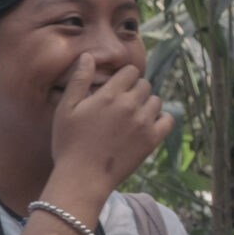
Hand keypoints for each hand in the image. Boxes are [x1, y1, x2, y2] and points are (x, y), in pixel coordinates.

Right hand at [49, 58, 172, 204]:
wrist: (81, 178)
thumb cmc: (68, 144)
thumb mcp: (65, 110)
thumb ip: (79, 80)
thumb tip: (88, 56)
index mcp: (109, 95)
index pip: (130, 71)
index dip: (123, 78)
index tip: (114, 90)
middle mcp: (130, 105)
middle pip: (144, 85)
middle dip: (134, 91)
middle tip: (120, 107)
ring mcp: (143, 123)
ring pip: (155, 101)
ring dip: (145, 105)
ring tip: (131, 118)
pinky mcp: (151, 140)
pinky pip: (168, 119)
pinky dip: (160, 119)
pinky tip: (147, 125)